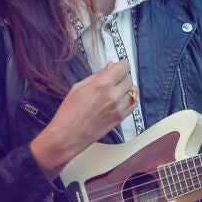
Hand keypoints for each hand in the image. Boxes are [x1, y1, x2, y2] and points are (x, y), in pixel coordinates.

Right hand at [30, 60, 138, 178]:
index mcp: (102, 85)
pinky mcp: (121, 118)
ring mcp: (119, 108)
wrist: (68, 136)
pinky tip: (120, 100)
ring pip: (134, 91)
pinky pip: (134, 104)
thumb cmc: (69, 112)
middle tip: (112, 80)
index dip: (120, 66)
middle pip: (129, 78)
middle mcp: (114, 96)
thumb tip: (111, 66)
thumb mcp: (78, 87)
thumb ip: (97, 75)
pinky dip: (130, 99)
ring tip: (116, 91)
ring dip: (127, 88)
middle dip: (122, 76)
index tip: (116, 68)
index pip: (124, 67)